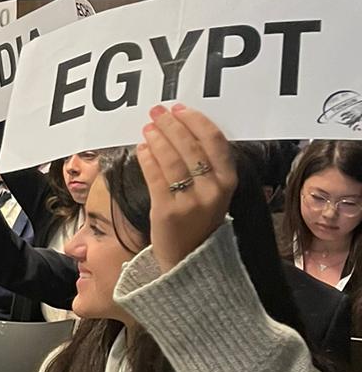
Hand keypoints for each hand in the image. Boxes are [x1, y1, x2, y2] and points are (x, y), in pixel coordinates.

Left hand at [137, 104, 235, 273]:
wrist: (189, 262)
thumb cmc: (199, 221)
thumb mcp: (213, 193)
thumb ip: (205, 166)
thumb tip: (180, 130)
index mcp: (228, 181)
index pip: (214, 141)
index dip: (196, 121)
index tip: (180, 109)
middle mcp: (213, 190)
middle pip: (190, 146)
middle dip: (171, 124)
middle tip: (157, 111)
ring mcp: (190, 201)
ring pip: (172, 159)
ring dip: (157, 138)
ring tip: (147, 127)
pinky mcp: (167, 211)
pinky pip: (155, 177)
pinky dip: (147, 158)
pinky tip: (142, 148)